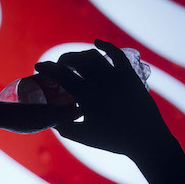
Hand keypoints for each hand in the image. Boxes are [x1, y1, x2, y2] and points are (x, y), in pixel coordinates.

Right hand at [35, 39, 171, 155]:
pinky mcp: (130, 74)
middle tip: (59, 66)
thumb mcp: (85, 137)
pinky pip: (116, 54)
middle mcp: (99, 81)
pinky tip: (97, 43)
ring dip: (80, 55)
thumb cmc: (114, 140)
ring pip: (93, 56)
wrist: (145, 139)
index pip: (61, 74)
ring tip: (75, 61)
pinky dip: (105, 45)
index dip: (47, 68)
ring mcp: (116, 75)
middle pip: (76, 60)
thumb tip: (54, 121)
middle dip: (63, 60)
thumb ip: (65, 127)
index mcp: (86, 95)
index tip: (39, 66)